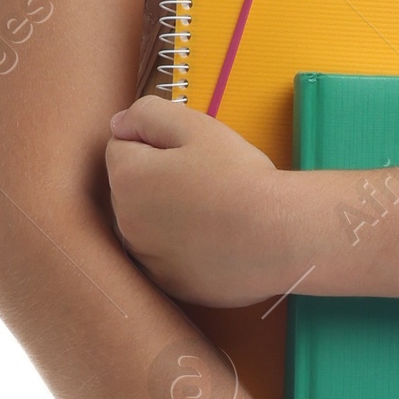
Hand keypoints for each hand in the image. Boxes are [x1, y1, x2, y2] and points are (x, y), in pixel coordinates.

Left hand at [106, 100, 297, 305]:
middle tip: (204, 179)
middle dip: (154, 178)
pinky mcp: (168, 284)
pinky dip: (179, 247)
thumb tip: (119, 124)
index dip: (154, 141)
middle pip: (130, 187)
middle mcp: (126, 223)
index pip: (120, 146)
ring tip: (210, 211)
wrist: (279, 237)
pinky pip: (164, 257)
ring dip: (164, 214)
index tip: (188, 151)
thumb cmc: (239, 177)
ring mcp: (146, 258)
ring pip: (145, 224)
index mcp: (127, 178)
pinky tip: (210, 240)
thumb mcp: (195, 126)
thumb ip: (147, 114)